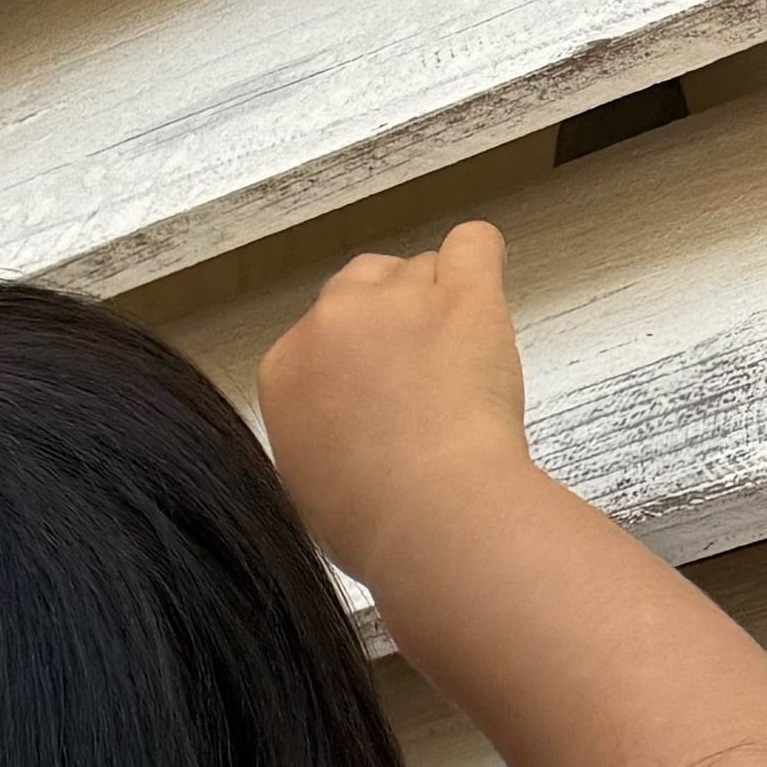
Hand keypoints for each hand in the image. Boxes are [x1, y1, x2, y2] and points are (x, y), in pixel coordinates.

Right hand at [255, 222, 532, 592]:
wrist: (432, 521)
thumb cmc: (375, 523)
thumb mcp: (306, 483)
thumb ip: (314, 427)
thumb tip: (339, 419)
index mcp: (284, 370)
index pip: (317, 332)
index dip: (352, 361)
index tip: (373, 395)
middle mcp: (331, 322)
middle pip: (361, 285)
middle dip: (389, 322)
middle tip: (417, 380)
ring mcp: (396, 301)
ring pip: (418, 268)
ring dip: (437, 304)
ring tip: (457, 369)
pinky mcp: (461, 294)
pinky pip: (473, 243)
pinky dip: (480, 266)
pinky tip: (482, 307)